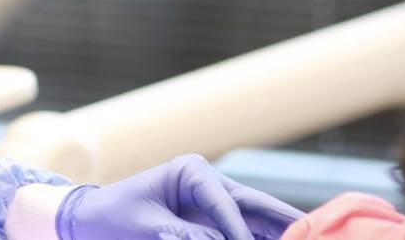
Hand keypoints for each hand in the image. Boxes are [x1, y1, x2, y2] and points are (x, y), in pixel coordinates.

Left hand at [56, 154, 302, 239]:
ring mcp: (214, 203)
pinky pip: (242, 231)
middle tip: (314, 234)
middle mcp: (209, 183)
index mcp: (191, 172)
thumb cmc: (112, 217)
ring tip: (307, 239)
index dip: (241, 231)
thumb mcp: (144, 227)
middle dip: (284, 224)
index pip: (226, 203)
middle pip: (256, 205)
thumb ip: (181, 236)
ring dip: (277, 234)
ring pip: (257, 220)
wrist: (90, 221)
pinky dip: (259, 238)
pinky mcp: (212, 221)